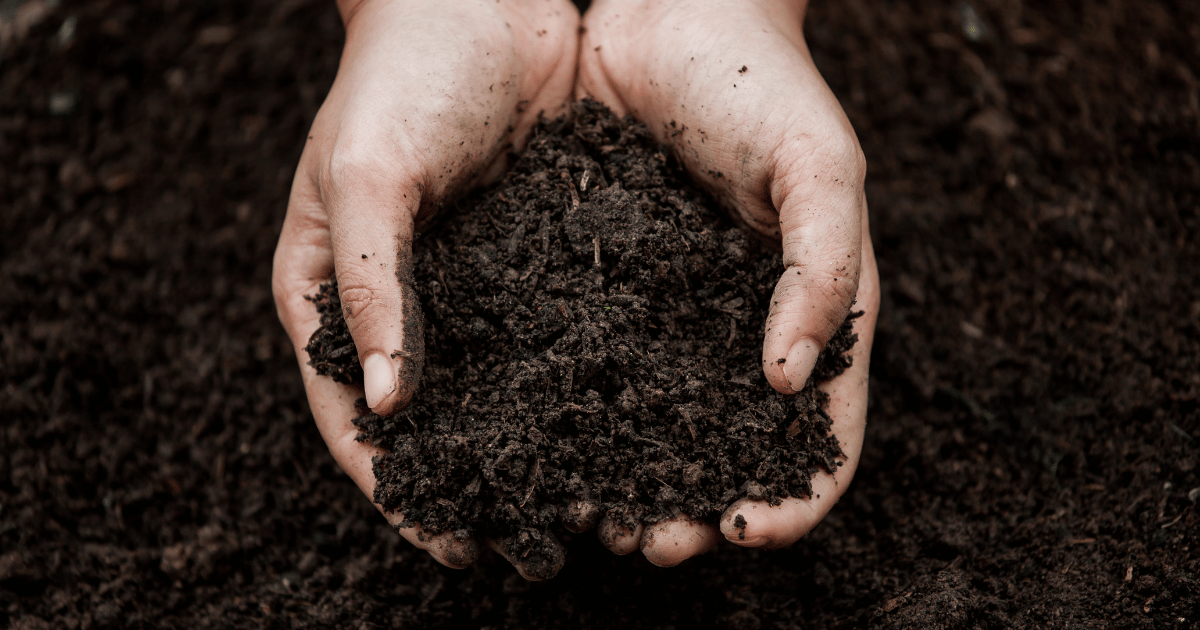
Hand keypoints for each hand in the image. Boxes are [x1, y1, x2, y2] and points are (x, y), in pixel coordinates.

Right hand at [272, 0, 578, 577]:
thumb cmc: (400, 74)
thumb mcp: (368, 174)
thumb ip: (374, 285)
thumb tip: (386, 406)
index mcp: (331, 288)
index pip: (350, 413)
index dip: (394, 486)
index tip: (446, 543)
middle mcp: (400, 300)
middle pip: (425, 418)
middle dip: (467, 484)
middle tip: (520, 546)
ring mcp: (467, 285)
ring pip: (492, 388)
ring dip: (527, 447)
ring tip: (575, 505)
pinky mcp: (529, 261)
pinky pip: (547, 336)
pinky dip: (570, 385)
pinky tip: (613, 423)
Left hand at [577, 0, 880, 564]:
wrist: (674, 11)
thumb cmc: (765, 85)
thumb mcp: (822, 169)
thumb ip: (823, 271)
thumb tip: (790, 382)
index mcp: (815, 314)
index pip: (823, 436)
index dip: (795, 496)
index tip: (745, 529)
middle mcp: (743, 329)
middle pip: (732, 449)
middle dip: (698, 508)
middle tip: (651, 543)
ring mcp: (675, 315)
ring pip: (658, 422)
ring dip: (632, 480)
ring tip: (592, 514)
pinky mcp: (610, 288)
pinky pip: (597, 364)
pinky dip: (580, 414)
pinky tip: (545, 440)